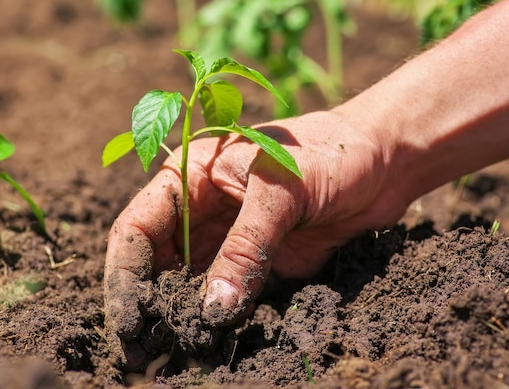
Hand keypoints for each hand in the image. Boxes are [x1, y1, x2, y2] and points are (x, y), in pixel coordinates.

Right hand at [104, 107, 409, 369]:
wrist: (383, 160)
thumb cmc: (330, 152)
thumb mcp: (282, 189)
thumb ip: (247, 246)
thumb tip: (213, 311)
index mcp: (190, 177)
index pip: (137, 229)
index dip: (125, 275)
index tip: (130, 319)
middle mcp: (200, 212)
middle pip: (154, 264)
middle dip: (143, 307)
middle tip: (140, 353)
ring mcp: (228, 240)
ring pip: (186, 285)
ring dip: (176, 319)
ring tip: (167, 357)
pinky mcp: (258, 264)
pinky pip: (226, 296)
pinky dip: (215, 321)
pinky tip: (207, 344)